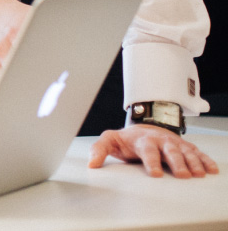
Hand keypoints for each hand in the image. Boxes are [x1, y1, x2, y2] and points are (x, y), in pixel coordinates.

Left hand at [88, 124, 219, 177]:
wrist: (143, 127)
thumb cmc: (127, 138)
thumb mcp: (109, 140)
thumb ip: (99, 149)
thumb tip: (92, 163)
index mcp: (143, 140)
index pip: (147, 150)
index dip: (152, 162)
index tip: (155, 174)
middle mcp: (160, 140)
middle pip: (170, 151)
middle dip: (177, 163)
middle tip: (182, 175)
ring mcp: (174, 143)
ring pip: (186, 152)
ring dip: (193, 163)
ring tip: (198, 174)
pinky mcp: (184, 146)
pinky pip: (197, 153)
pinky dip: (205, 160)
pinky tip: (211, 169)